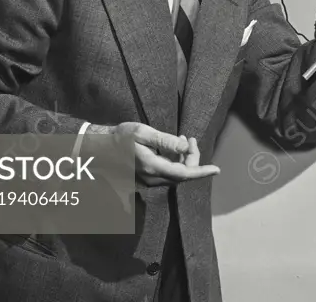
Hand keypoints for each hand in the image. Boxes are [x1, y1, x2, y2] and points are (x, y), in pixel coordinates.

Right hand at [86, 121, 219, 185]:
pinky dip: (174, 164)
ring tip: (182, 140)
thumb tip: (186, 147)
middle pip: (181, 175)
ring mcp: (146, 182)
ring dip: (183, 161)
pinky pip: (166, 176)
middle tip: (189, 139)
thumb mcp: (143, 132)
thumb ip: (166, 141)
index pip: (184, 174)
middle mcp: (151, 179)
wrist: (98, 148)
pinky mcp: (143, 181)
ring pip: (174, 176)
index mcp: (153, 167)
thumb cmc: (119, 137)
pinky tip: (173, 151)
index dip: (202, 171)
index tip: (216, 169)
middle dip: (192, 159)